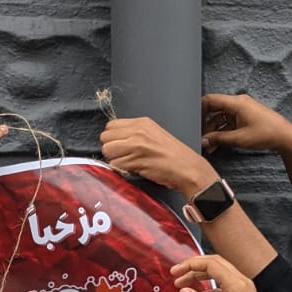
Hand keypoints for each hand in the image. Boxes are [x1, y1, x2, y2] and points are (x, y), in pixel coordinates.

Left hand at [100, 117, 218, 196]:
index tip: (120, 146)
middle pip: (105, 137)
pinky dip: (120, 169)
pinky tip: (133, 169)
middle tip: (123, 156)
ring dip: (114, 160)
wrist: (187, 168)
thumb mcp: (154, 134)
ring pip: (107, 151)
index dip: (112, 138)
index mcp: (142, 122)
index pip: (110, 126)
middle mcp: (138, 131)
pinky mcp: (136, 160)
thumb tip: (116, 140)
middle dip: (110, 149)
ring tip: (128, 163)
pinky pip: (115, 164)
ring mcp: (136, 145)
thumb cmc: (173, 155)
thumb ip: (135, 133)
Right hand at [172, 253, 276, 291]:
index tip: (176, 271)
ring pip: (217, 274)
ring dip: (200, 277)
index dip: (190, 265)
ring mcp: (242, 289)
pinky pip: (222, 286)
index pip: (210, 264)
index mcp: (238, 285)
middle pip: (214, 264)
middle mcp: (241, 283)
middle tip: (177, 274)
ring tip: (184, 285)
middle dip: (194, 267)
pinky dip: (208, 289)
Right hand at [201, 94, 291, 158]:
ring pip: (221, 119)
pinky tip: (217, 145)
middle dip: (206, 125)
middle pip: (215, 111)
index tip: (193, 122)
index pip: (210, 100)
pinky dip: (223, 133)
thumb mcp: (239, 139)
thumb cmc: (266, 134)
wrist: (285, 137)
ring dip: (214, 132)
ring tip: (209, 146)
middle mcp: (238, 103)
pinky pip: (229, 123)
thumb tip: (203, 141)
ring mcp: (242, 111)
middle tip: (200, 139)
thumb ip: (218, 139)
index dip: (199, 110)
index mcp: (236, 103)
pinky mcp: (245, 118)